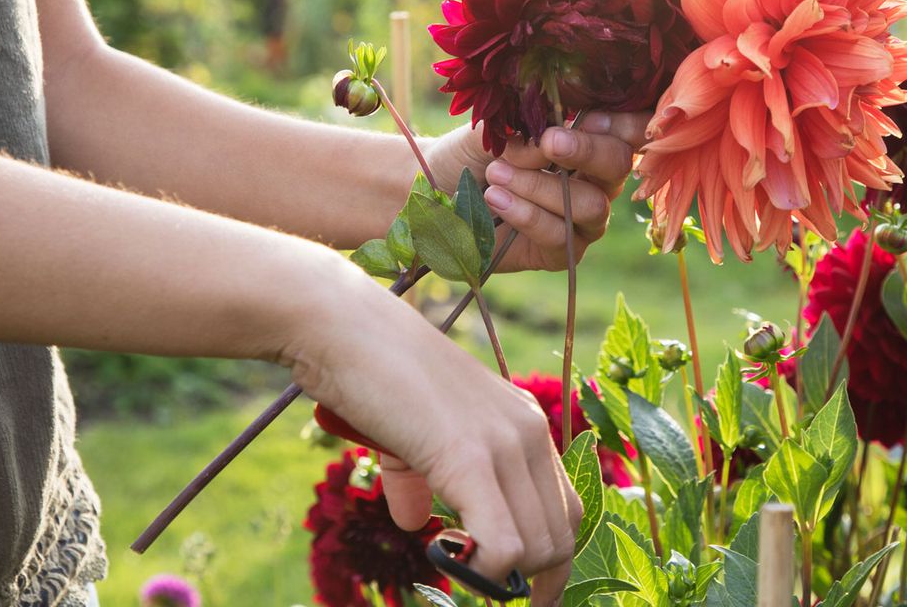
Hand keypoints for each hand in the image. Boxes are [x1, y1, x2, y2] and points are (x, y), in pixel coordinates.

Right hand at [283, 269, 582, 604]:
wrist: (342, 327)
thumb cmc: (369, 374)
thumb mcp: (408, 435)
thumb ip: (418, 479)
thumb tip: (416, 523)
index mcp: (521, 425)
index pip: (564, 512)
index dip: (544, 561)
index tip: (510, 588)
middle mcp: (527, 433)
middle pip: (561, 536)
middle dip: (533, 583)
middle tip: (487, 598)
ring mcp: (504, 444)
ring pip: (540, 548)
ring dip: (502, 582)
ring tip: (458, 579)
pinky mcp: (470, 458)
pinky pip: (503, 544)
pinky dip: (483, 573)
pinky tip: (444, 562)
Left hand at [425, 112, 650, 271]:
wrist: (436, 190)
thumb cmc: (471, 152)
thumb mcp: (496, 131)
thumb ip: (526, 130)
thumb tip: (548, 142)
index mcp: (588, 141)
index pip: (629, 131)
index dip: (622, 124)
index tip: (587, 117)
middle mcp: (593, 181)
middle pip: (618, 166)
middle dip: (587, 152)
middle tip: (549, 142)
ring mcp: (580, 221)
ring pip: (591, 205)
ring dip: (542, 187)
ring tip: (495, 174)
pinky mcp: (559, 254)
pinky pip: (561, 237)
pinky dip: (528, 216)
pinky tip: (497, 200)